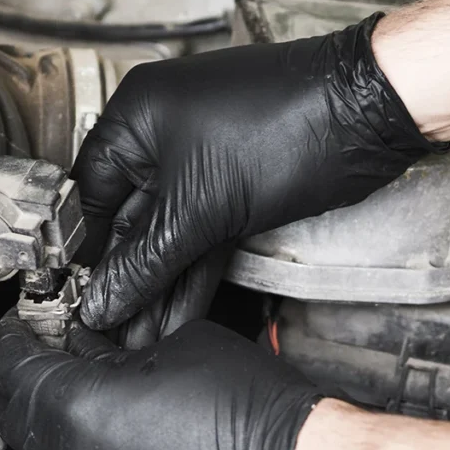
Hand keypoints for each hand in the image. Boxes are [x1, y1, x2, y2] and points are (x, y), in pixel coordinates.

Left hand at [0, 315, 323, 449]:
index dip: (10, 340)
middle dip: (23, 383)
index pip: (13, 367)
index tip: (17, 329)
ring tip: (72, 405)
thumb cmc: (249, 413)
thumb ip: (117, 352)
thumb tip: (94, 352)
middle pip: (16, 418)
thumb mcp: (174, 348)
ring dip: (46, 431)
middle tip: (42, 359)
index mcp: (78, 409)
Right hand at [74, 14, 440, 333]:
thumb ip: (147, 260)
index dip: (85, 250)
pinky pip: (202, 236)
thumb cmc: (287, 123)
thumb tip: (105, 297)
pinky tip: (176, 314)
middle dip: (125, 280)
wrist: (370, 113)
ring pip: (169, 235)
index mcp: (137, 118)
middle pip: (131, 220)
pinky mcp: (236, 188)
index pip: (91, 194)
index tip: (79, 295)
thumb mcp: (200, 206)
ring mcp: (203, 163)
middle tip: (110, 327)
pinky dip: (192, 273)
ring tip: (139, 335)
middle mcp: (164, 135)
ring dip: (158, 286)